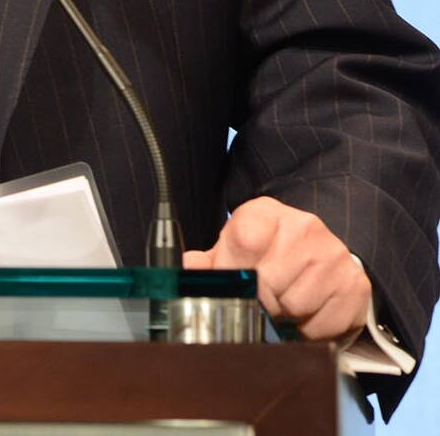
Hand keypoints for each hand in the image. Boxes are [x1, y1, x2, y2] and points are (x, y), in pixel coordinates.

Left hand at [183, 196, 371, 341]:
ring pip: (293, 306)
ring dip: (283, 317)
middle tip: (260, 300)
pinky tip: (306, 315)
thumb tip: (188, 270)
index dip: (234, 270)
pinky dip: (309, 330)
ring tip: (283, 306)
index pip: (244, 238)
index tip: (235, 283)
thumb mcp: (234, 250)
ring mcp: (334, 255)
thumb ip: (208, 262)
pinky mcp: (356, 286)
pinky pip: (321, 326)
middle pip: (267, 281)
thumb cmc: (270, 256)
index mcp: (266, 213)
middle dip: (258, 300)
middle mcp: (304, 227)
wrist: (321, 259)